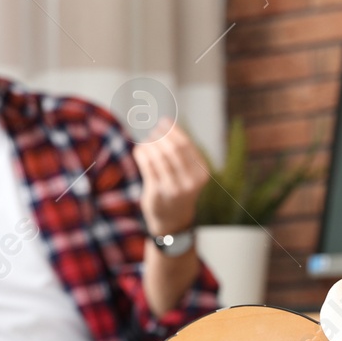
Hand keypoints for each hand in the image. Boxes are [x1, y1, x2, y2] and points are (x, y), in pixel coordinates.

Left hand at [136, 120, 208, 236]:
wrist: (172, 218)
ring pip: (159, 156)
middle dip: (160, 136)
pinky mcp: (158, 192)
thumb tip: (166, 122)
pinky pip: (147, 166)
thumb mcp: (188, 170)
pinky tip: (140, 151)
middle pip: (173, 149)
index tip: (163, 123)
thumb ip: (181, 150)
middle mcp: (191, 181)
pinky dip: (141, 154)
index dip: (172, 130)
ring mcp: (174, 188)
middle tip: (153, 133)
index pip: (186, 144)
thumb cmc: (179, 187)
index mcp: (202, 172)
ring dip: (149, 144)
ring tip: (146, 143)